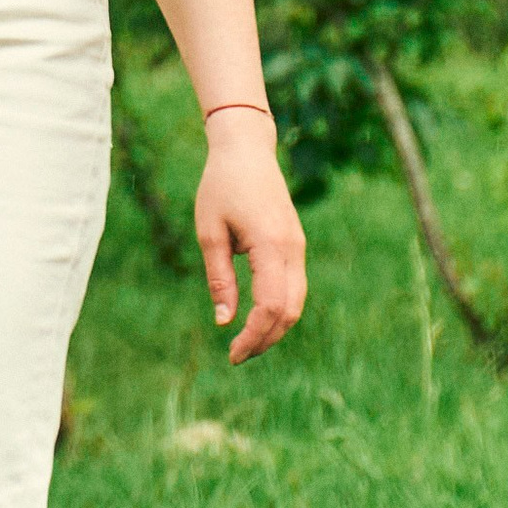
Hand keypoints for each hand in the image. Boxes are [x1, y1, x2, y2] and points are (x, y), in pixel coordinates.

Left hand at [195, 124, 306, 362]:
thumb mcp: (209, 232)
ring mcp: (297, 247)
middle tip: (237, 356)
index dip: (253, 335)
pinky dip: (279, 309)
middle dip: (266, 339)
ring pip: (296, 301)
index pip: (270, 305)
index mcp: (270, 245)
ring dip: (275, 327)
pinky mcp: (295, 245)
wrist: (246, 151)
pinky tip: (257, 319)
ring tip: (246, 343)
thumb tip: (224, 321)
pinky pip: (294, 287)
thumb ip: (219, 278)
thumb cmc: (221, 186)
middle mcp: (292, 249)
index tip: (232, 354)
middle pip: (290, 310)